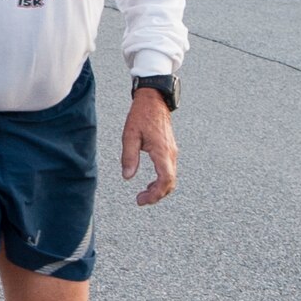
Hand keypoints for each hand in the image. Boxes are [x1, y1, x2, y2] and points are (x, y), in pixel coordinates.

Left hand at [121, 90, 177, 206]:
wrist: (154, 100)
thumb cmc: (141, 115)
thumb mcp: (130, 135)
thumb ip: (129, 157)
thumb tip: (127, 176)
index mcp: (162, 151)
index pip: (165, 180)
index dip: (155, 194)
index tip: (142, 199)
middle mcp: (170, 153)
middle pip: (170, 183)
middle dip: (157, 195)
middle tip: (140, 200)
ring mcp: (172, 152)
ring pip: (171, 178)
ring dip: (159, 189)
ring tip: (143, 193)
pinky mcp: (170, 150)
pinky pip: (169, 170)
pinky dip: (161, 181)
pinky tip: (150, 183)